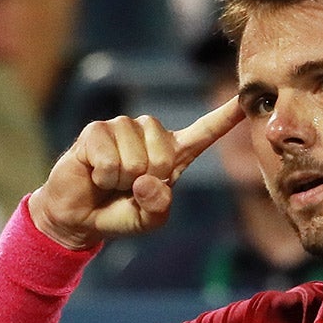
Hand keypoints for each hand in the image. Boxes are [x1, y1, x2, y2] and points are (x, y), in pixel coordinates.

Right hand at [28, 99, 244, 248]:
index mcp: (172, 153)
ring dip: (120, 181)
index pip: (203, 132)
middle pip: (164, 156)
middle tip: (127, 187)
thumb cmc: (118, 213)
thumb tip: (149, 181)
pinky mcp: (97, 130)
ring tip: (111, 181)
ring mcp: (123, 127)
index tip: (243, 102)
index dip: (224, 118)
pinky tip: (95, 175)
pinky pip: (110, 159)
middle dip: (145, 181)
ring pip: (136, 159)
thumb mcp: (148, 221)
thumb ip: (159, 208)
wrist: (78, 216)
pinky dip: (103, 177)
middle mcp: (150, 133)